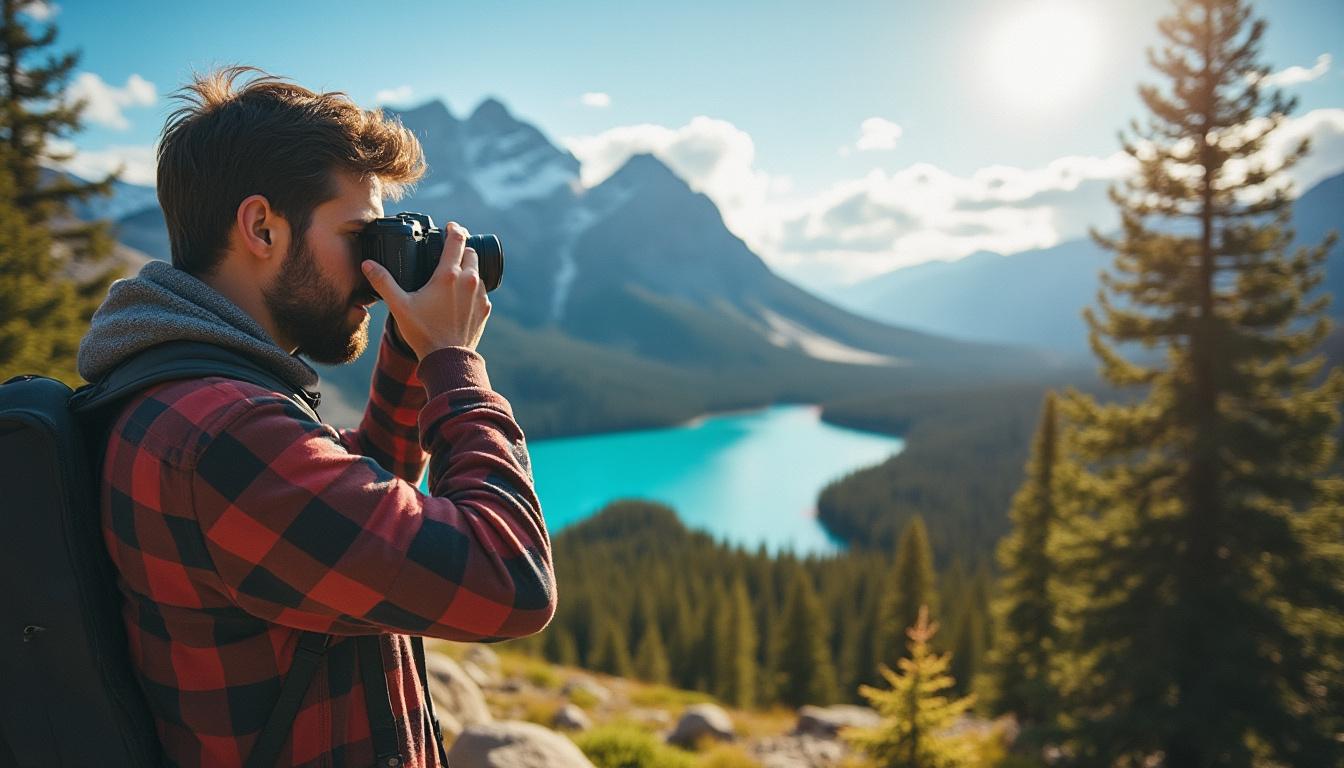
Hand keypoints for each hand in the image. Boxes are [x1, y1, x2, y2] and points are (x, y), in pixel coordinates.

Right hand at [361, 222, 491, 357]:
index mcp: (448, 275)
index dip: (454, 229)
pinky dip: (472, 289)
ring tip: (454, 274)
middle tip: (450, 250)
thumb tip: (367, 264)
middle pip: (470, 253)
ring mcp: (480, 295)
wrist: (448, 360)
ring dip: (468, 269)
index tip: (450, 227)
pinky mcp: (484, 309)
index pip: (457, 240)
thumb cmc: (423, 332)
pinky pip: (481, 291)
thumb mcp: (399, 306)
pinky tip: (460, 296)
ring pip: (478, 272)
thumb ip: (383, 282)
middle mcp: (469, 281)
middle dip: (461, 248)